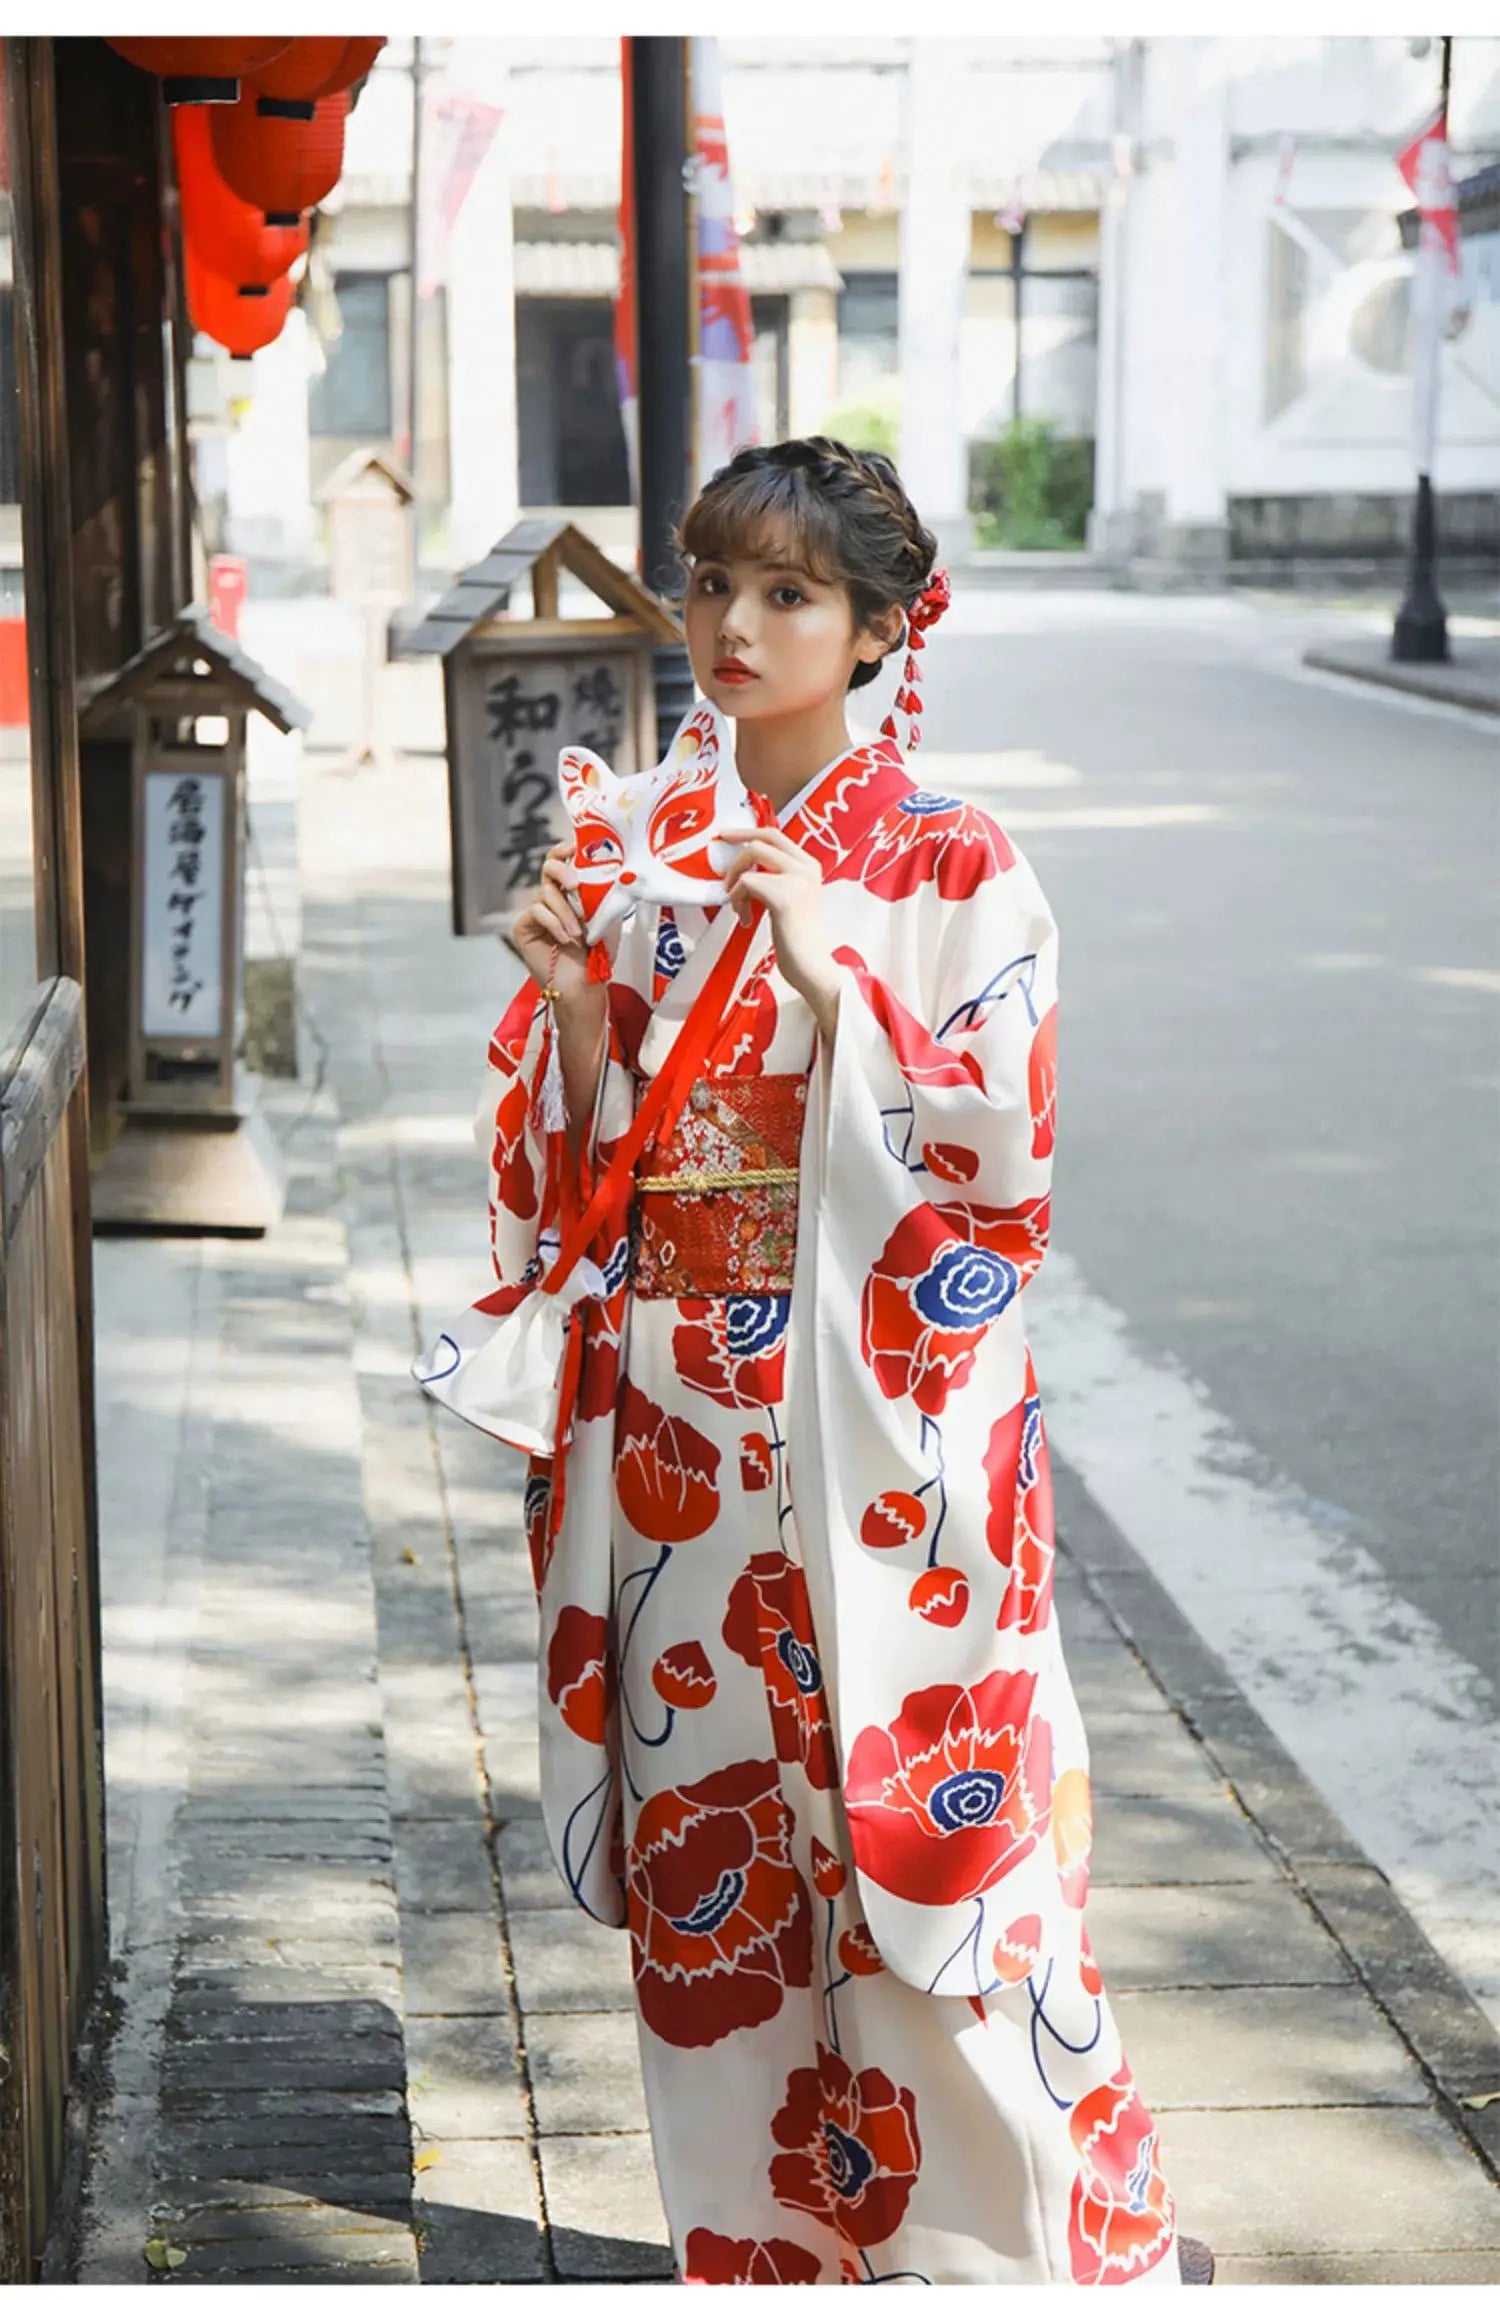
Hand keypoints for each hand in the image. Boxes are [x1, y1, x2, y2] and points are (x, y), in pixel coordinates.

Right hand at [512, 841, 599, 1010]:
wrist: (586, 985)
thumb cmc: (599, 954)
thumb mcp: (607, 918)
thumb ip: (603, 894)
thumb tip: (611, 869)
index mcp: (570, 892)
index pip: (562, 861)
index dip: (564, 850)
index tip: (574, 847)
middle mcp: (551, 898)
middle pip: (548, 868)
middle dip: (561, 871)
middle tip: (575, 884)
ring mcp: (536, 912)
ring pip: (545, 893)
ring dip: (564, 912)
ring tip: (578, 933)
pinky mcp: (524, 927)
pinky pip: (536, 912)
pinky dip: (553, 923)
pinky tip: (564, 938)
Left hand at [719, 825, 841, 1043]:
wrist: (811, 965)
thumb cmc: (796, 936)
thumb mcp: (790, 896)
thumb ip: (775, 876)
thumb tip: (743, 864)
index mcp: (809, 865)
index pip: (775, 835)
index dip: (747, 832)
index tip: (726, 836)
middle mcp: (806, 867)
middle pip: (762, 841)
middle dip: (736, 850)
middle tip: (722, 866)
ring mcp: (797, 879)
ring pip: (751, 858)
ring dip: (735, 882)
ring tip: (739, 907)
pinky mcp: (784, 897)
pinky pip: (745, 884)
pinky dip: (738, 901)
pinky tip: (747, 920)